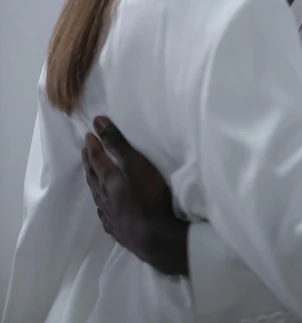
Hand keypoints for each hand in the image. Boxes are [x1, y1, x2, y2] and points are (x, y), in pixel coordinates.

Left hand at [82, 117, 188, 275]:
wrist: (156, 238)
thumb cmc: (148, 196)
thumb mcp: (135, 163)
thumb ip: (117, 142)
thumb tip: (97, 122)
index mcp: (109, 180)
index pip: (97, 159)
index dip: (93, 146)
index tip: (88, 135)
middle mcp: (105, 197)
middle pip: (94, 177)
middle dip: (90, 162)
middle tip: (86, 152)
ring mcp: (110, 216)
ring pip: (97, 196)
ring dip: (94, 183)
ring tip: (92, 176)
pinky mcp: (118, 230)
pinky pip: (105, 215)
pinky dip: (102, 206)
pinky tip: (104, 209)